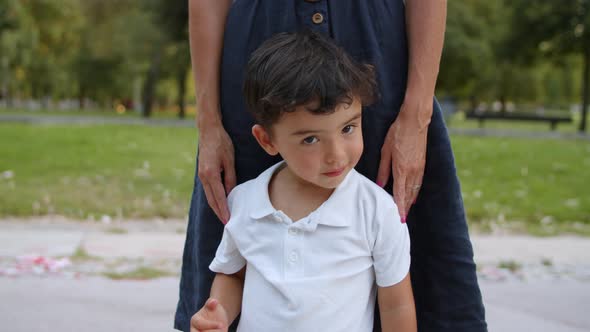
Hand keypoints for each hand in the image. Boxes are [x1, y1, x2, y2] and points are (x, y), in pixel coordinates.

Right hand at [190, 298, 229, 331]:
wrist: (218, 318)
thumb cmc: (214, 310)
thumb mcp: (213, 305)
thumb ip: (211, 303)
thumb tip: (213, 301)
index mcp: (195, 321)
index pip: (201, 324)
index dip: (211, 325)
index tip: (221, 325)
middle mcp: (195, 330)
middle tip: (221, 330)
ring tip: (222, 331)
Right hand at [198, 124, 235, 223]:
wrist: (208, 130)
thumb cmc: (221, 143)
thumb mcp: (229, 160)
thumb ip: (230, 177)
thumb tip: (231, 193)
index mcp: (211, 174)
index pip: (219, 196)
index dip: (224, 209)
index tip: (228, 220)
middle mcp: (203, 177)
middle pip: (212, 199)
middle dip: (219, 212)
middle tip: (227, 224)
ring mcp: (201, 175)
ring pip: (209, 196)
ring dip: (216, 207)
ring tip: (223, 217)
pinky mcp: (202, 173)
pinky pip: (207, 190)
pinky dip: (213, 199)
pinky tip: (219, 203)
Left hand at [376, 98, 430, 222]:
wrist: (415, 121)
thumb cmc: (397, 133)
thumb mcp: (385, 151)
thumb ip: (383, 169)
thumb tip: (380, 184)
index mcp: (401, 169)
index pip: (400, 193)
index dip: (399, 206)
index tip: (399, 218)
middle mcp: (412, 171)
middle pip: (408, 194)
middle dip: (405, 207)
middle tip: (402, 219)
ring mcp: (419, 167)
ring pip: (415, 189)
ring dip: (410, 200)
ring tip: (406, 210)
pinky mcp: (423, 163)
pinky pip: (419, 182)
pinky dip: (416, 190)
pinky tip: (413, 195)